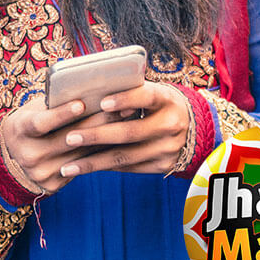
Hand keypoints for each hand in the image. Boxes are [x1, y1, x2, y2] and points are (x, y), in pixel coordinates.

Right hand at [0, 98, 121, 193]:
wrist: (12, 156)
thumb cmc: (30, 122)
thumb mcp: (33, 110)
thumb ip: (54, 104)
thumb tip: (90, 89)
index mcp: (20, 131)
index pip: (40, 123)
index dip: (61, 114)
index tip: (81, 103)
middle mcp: (29, 155)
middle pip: (68, 139)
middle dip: (98, 122)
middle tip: (123, 107)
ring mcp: (41, 172)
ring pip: (81, 154)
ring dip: (107, 137)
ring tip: (128, 121)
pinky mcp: (53, 184)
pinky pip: (83, 167)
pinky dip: (102, 153)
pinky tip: (120, 141)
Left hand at [57, 82, 189, 177]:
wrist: (193, 128)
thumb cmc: (157, 104)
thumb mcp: (152, 91)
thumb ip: (128, 91)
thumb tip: (90, 93)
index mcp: (166, 99)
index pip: (146, 97)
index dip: (125, 99)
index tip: (102, 103)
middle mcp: (170, 125)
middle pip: (130, 132)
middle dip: (96, 136)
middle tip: (69, 138)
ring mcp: (168, 148)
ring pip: (125, 157)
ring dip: (93, 162)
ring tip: (67, 167)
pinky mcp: (163, 166)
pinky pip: (129, 168)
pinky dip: (104, 167)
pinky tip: (83, 168)